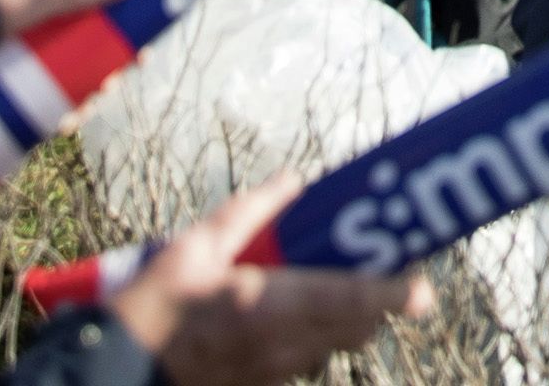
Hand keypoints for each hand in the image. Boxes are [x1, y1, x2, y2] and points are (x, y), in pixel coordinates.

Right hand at [107, 176, 431, 381]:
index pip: (343, 301)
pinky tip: (307, 306)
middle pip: (356, 325)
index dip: (388, 295)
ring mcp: (276, 368)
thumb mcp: (196, 246)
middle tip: (398, 263)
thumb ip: (251, 212)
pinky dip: (325, 331)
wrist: (126, 366)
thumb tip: (295, 181)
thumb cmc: (157, 304)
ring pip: (338, 342)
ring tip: (355, 277)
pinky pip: (313, 354)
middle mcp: (280, 343)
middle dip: (382, 299)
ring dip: (354, 315)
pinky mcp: (269, 380)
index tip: (422, 287)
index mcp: (264, 305)